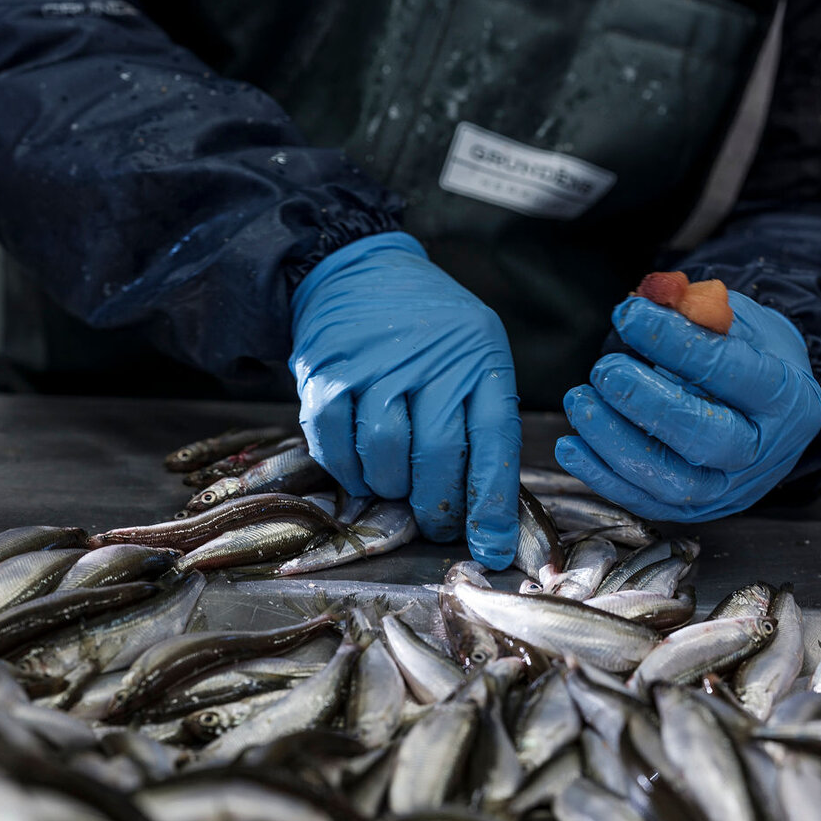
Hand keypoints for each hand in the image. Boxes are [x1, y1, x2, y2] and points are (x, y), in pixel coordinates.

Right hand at [290, 232, 520, 566]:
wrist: (362, 269)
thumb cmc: (430, 331)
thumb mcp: (475, 357)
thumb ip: (481, 425)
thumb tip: (486, 516)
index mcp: (479, 358)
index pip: (494, 443)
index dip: (492, 505)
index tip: (491, 550)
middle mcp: (430, 359)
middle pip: (438, 457)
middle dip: (438, 507)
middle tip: (436, 523)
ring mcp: (374, 365)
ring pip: (384, 457)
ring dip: (391, 488)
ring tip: (396, 484)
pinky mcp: (325, 374)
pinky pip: (334, 448)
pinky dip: (347, 472)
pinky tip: (359, 469)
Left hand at [555, 290, 820, 521]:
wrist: (771, 413)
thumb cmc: (753, 359)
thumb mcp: (739, 323)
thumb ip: (698, 310)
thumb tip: (649, 298)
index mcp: (784, 396)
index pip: (731, 371)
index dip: (675, 343)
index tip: (629, 316)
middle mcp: (762, 451)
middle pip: (705, 435)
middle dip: (645, 402)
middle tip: (605, 370)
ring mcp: (728, 487)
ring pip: (671, 480)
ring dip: (614, 442)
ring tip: (581, 401)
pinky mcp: (694, 510)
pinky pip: (644, 501)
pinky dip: (601, 476)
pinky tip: (571, 446)